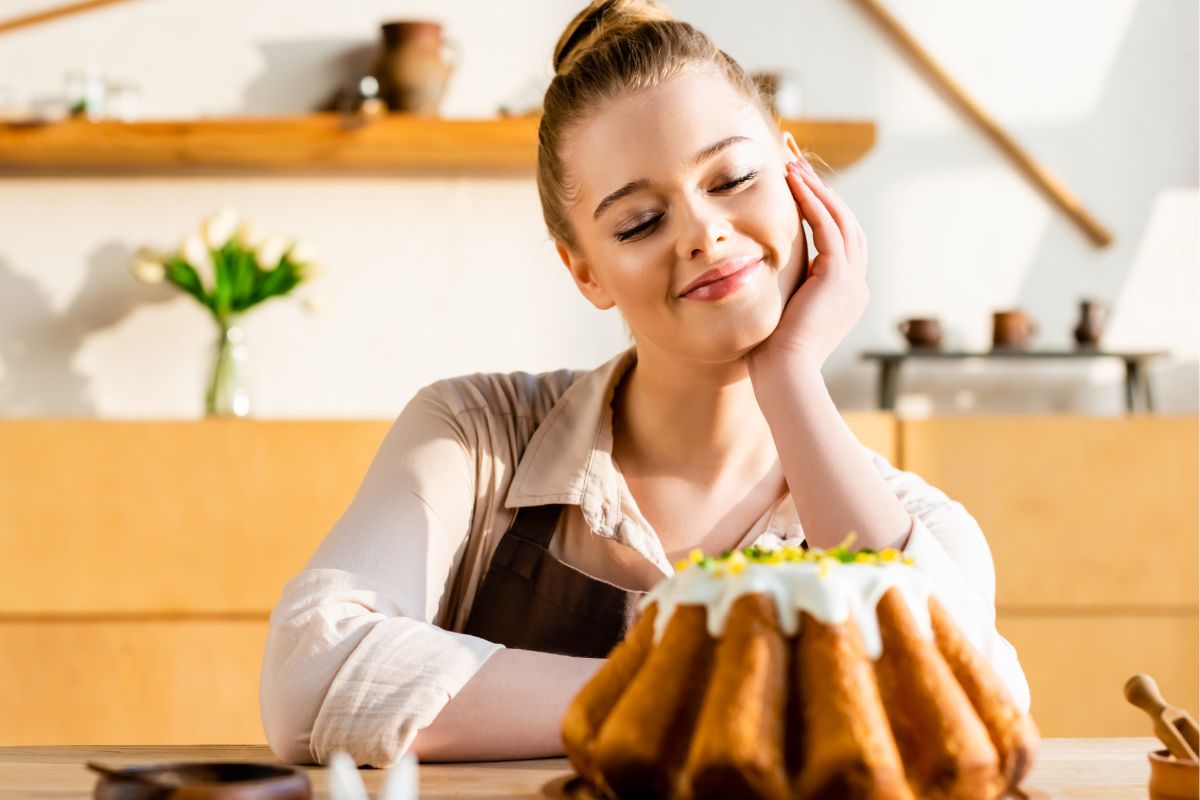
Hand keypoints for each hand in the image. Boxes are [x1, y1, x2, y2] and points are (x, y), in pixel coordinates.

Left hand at [749, 157, 868, 372]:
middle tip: (795, 159)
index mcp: (843, 295)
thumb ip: (777, 291)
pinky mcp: (840, 278)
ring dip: (816, 188)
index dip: (817, 208)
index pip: (836, 240)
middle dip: (819, 189)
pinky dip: (814, 201)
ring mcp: (852, 282)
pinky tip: (794, 182)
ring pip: (841, 219)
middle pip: (845, 222)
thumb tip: (752, 276)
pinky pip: (830, 228)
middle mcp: (855, 286)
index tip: (794, 184)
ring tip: (793, 162)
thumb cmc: (770, 356)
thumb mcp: (777, 314)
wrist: (784, 376)